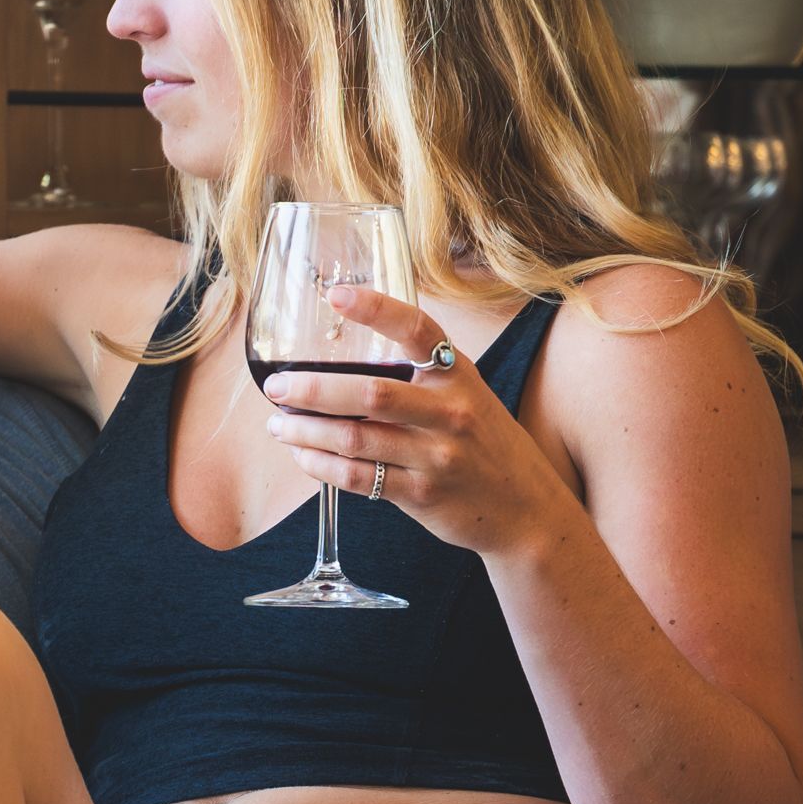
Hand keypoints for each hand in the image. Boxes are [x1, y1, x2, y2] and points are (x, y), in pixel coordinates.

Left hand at [259, 286, 565, 559]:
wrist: (526, 508)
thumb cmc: (482, 443)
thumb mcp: (466, 394)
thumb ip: (419, 375)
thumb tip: (344, 356)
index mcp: (459, 374)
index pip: (417, 329)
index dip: (376, 309)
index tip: (334, 295)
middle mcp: (451, 411)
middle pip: (370, 392)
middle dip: (312, 388)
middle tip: (276, 386)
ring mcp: (437, 455)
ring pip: (355, 438)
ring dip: (305, 430)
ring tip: (278, 424)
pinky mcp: (423, 494)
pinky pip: (359, 478)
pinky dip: (321, 466)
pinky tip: (303, 456)